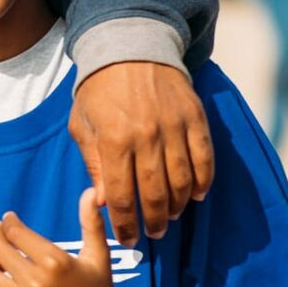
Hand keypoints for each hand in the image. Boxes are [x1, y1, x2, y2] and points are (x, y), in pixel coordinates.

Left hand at [69, 61, 213, 245]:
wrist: (130, 47)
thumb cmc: (99, 90)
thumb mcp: (83, 125)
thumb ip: (94, 164)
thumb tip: (104, 202)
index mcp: (113, 140)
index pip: (121, 195)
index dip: (125, 223)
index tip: (128, 239)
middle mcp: (146, 136)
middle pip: (155, 193)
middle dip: (154, 221)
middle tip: (153, 234)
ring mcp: (174, 127)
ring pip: (182, 180)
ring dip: (177, 205)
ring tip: (171, 217)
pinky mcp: (195, 118)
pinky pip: (205, 158)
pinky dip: (203, 181)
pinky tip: (195, 195)